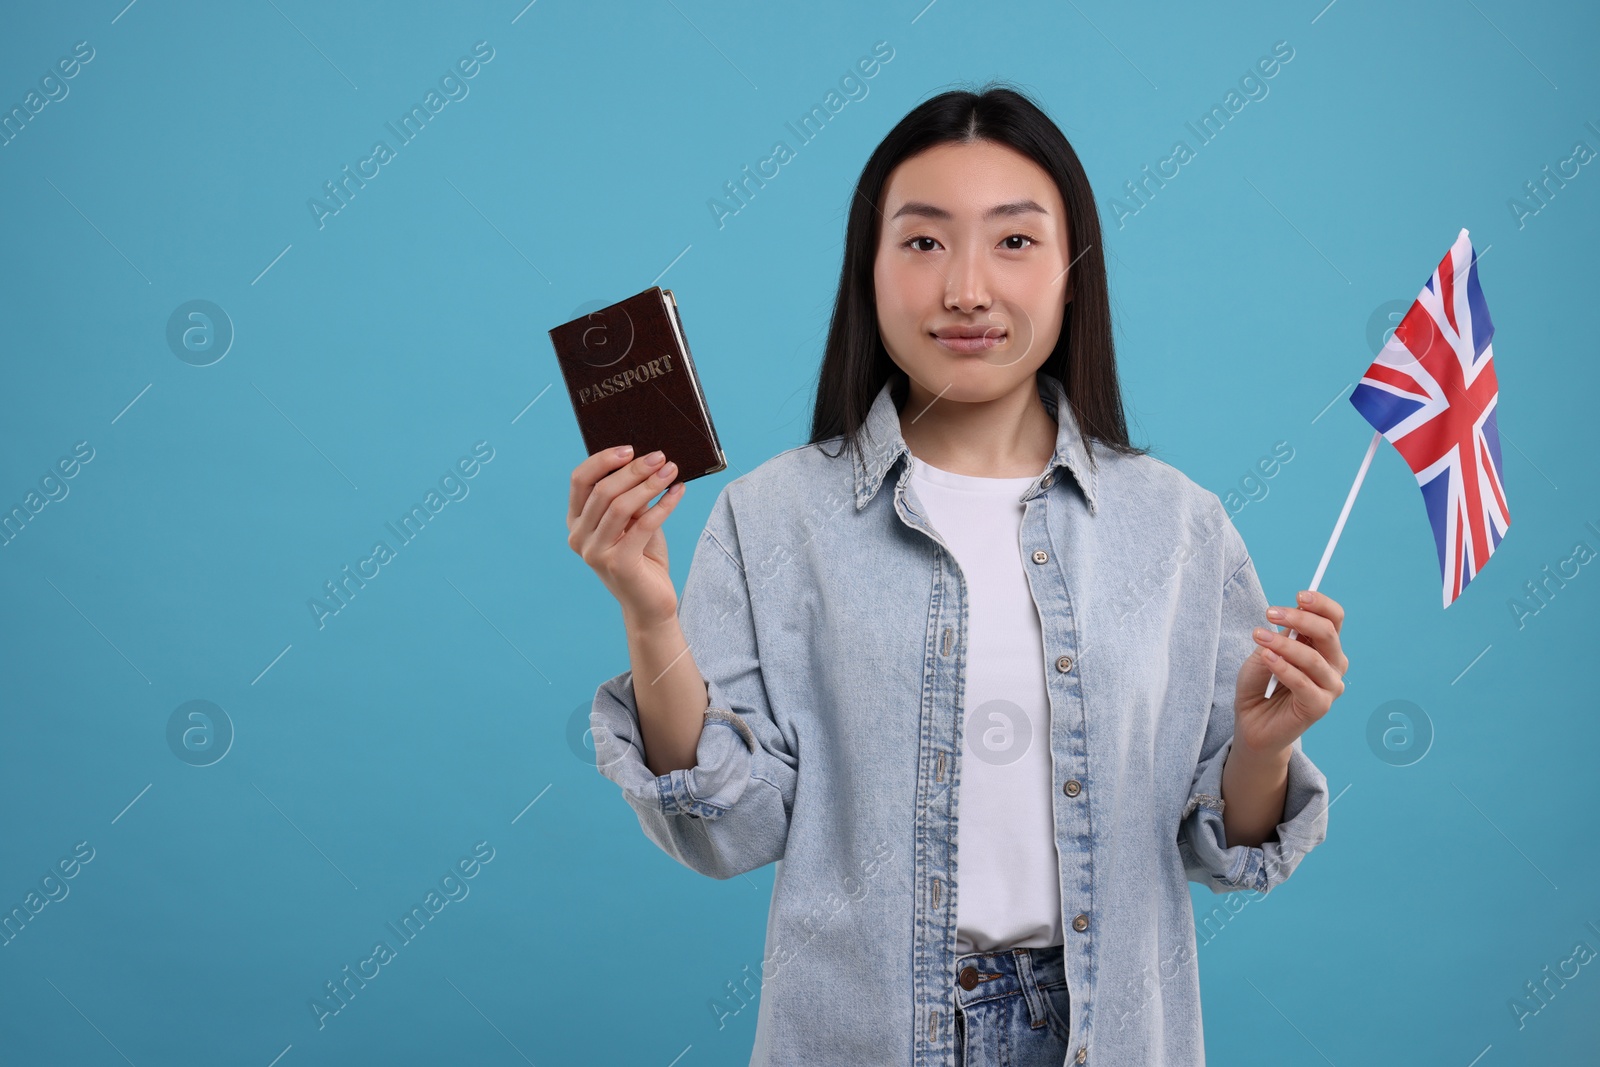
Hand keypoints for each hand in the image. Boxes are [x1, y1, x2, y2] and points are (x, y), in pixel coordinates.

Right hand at [566, 445, 686, 627]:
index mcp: (576, 522)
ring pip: (621, 505)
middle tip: (661, 457)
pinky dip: (663, 504)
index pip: (580, 481)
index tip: (630, 448)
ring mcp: (595, 552)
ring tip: (672, 470)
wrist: (650, 603)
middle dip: (634, 470)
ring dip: (649, 484)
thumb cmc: (642, 558)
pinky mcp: (618, 564)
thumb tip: (645, 460)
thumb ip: (629, 496)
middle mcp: (579, 537)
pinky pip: (643, 524)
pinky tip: (678, 492)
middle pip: (603, 490)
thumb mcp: (632, 522)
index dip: (603, 460)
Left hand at [1232, 590, 1348, 756]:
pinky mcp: (1320, 706)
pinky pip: (1303, 682)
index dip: (1320, 604)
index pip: (1333, 618)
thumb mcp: (1265, 652)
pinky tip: (1267, 657)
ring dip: (1283, 643)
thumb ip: (1281, 636)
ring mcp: (1329, 687)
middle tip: (1270, 613)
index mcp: (1324, 647)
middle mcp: (1333, 665)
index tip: (1299, 595)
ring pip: (1313, 658)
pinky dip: (1283, 667)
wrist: (1252, 722)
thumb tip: (1293, 615)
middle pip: (1328, 633)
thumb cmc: (1260, 684)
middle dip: (1299, 618)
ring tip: (1258, 636)